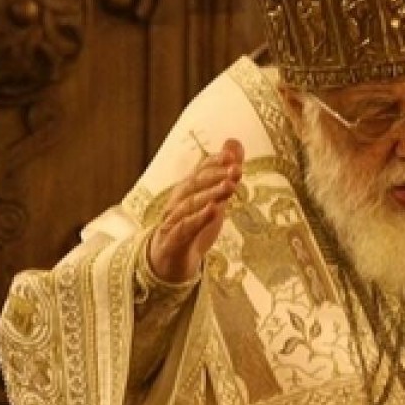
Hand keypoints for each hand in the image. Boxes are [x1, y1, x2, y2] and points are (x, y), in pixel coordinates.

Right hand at [148, 138, 243, 282]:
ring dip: (210, 194)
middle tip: (235, 169)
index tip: (231, 156)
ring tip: (229, 186)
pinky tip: (214, 211)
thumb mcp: (213, 198)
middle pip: (194, 184)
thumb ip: (225, 173)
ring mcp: (173, 221)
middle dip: (215, 175)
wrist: (169, 262)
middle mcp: (178, 201)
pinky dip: (198, 219)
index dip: (214, 162)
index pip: (200, 170)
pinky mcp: (172, 242)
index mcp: (188, 190)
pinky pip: (185, 229)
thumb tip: (234, 143)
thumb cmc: (192, 225)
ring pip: (190, 205)